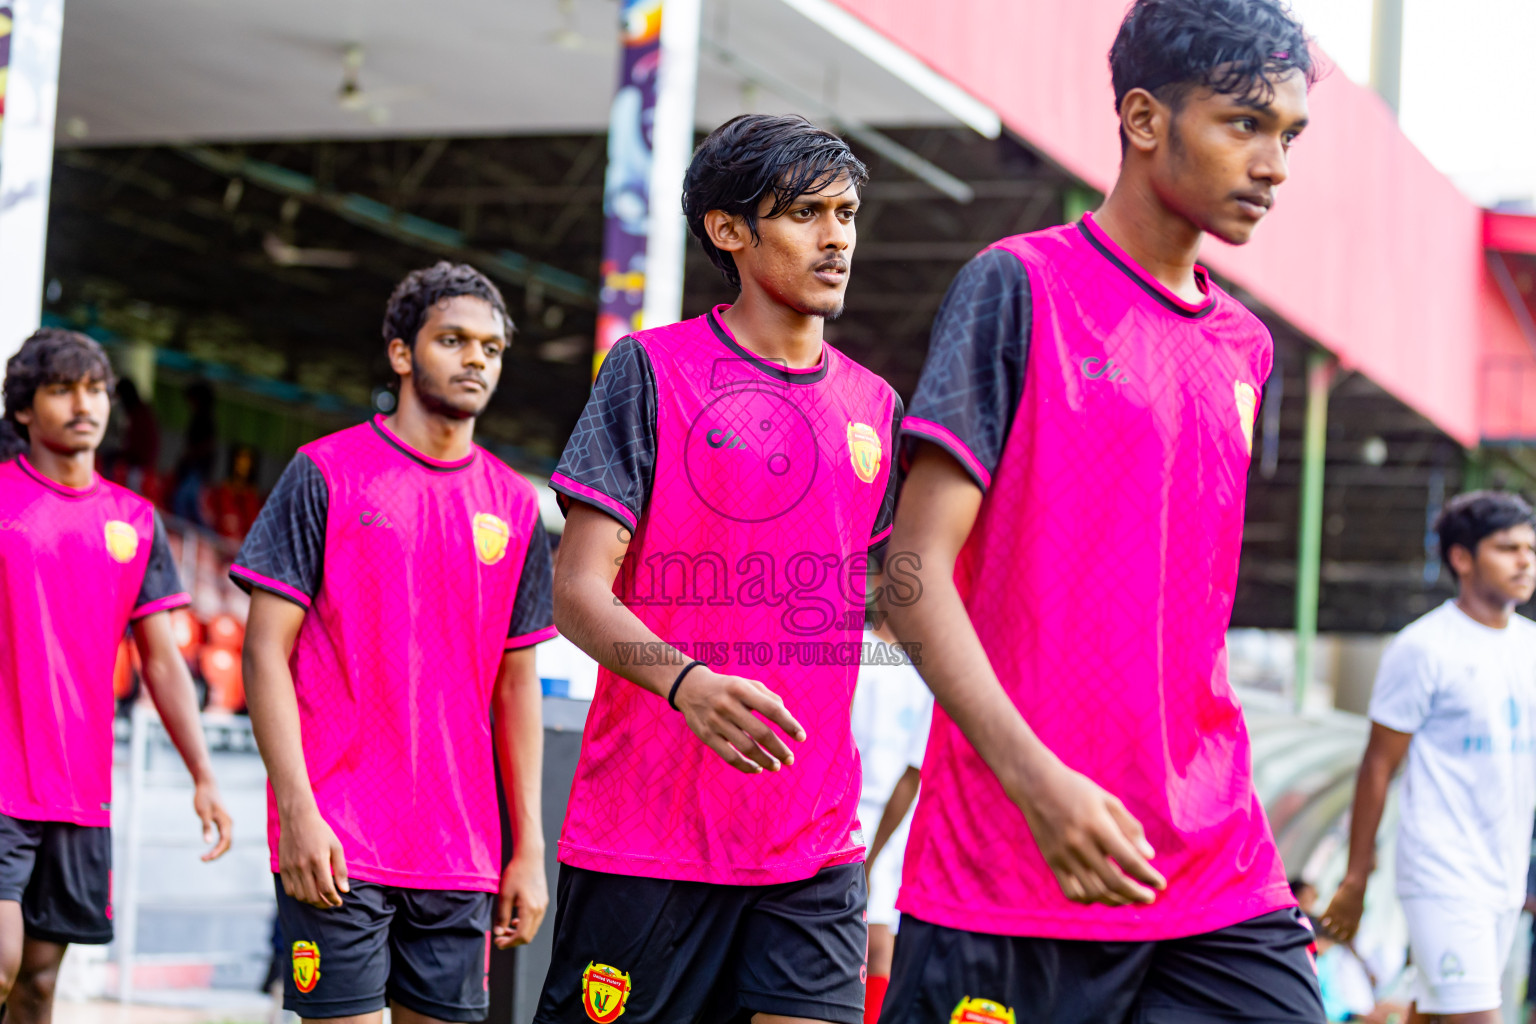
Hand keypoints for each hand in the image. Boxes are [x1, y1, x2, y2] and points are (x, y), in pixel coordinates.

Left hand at [192, 779, 232, 861]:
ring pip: (226, 841)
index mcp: (225, 822)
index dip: (217, 852)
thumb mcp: (203, 813)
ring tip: (205, 857)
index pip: (225, 841)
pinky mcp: (222, 822)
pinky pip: (223, 837)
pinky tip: (209, 847)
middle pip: (227, 844)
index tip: (206, 859)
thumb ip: (206, 828)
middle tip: (203, 860)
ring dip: (218, 850)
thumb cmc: (204, 798)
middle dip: (217, 854)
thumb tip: (208, 842)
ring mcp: (226, 823)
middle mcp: (229, 823)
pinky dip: (218, 845)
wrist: (207, 785)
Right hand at [278, 806, 348, 908]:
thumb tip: (344, 890)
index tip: (339, 902)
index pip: (326, 889)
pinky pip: (289, 890)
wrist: (298, 819)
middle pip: (312, 896)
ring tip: (320, 900)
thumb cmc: (320, 832)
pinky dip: (299, 895)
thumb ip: (341, 869)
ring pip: (300, 896)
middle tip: (331, 903)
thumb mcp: (336, 846)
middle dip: (324, 904)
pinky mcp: (283, 868)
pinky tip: (307, 892)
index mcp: (318, 860)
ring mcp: (291, 868)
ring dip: (311, 902)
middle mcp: (303, 866)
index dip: (334, 899)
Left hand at [494, 850, 548, 948]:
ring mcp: (543, 906)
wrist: (529, 857)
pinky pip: (535, 920)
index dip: (509, 943)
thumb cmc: (516, 873)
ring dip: (518, 932)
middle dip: (513, 940)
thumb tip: (498, 933)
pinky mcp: (543, 901)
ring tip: (505, 928)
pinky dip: (525, 924)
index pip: (522, 936)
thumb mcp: (505, 895)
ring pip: (532, 928)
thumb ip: (502, 916)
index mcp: (530, 909)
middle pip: (528, 935)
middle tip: (499, 938)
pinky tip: (515, 920)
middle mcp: (539, 910)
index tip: (497, 942)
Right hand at [673, 669, 805, 773]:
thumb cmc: (728, 688)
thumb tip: (788, 719)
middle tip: (790, 759)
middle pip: (760, 732)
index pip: (771, 709)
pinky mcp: (706, 736)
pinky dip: (745, 766)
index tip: (802, 737)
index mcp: (741, 689)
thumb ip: (769, 698)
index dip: (789, 724)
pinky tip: (757, 769)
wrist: (690, 687)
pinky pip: (729, 756)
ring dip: (765, 760)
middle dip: (779, 748)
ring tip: (776, 766)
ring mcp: (716, 722)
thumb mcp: (747, 684)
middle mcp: (728, 705)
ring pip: (746, 747)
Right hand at [1010, 759, 1165, 905]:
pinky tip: (1101, 894)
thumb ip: (1130, 827)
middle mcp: (1079, 843)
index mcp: (1097, 825)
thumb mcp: (1108, 800)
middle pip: (1114, 882)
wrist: (1035, 784)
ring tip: (1128, 898)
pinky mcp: (1052, 861)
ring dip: (1116, 900)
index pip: (1129, 860)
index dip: (1148, 876)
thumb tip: (1149, 856)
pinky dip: (1089, 899)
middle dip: (1137, 894)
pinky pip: (1071, 892)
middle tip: (1149, 897)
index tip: (1161, 884)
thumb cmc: (1077, 789)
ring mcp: (1063, 855)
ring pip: (1094, 892)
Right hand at [1321, 876, 1365, 941]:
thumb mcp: (1358, 913)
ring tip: (1324, 925)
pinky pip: (1321, 919)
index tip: (1339, 936)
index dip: (1342, 938)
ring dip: (1325, 927)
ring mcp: (1337, 917)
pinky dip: (1319, 920)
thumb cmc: (1357, 900)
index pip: (1347, 938)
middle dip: (1332, 933)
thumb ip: (1354, 921)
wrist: (1353, 890)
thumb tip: (1351, 927)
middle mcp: (1345, 923)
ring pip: (1327, 928)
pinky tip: (1319, 919)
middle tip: (1330, 931)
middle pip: (1335, 934)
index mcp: (1353, 925)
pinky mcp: (1330, 910)